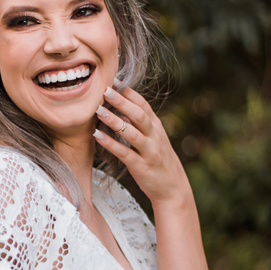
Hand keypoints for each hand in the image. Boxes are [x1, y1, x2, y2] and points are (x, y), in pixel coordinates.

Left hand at [92, 86, 191, 204]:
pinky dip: (110, 143)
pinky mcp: (141, 166)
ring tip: (98, 111)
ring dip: (114, 121)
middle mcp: (154, 137)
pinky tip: (97, 136)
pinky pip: (124, 153)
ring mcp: (149, 151)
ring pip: (131, 133)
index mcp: (156, 127)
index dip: (129, 93)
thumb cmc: (159, 161)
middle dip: (121, 102)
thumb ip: (141, 125)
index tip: (115, 80)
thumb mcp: (154, 139)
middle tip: (105, 90)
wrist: (173, 188)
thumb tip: (121, 109)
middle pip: (138, 115)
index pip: (143, 105)